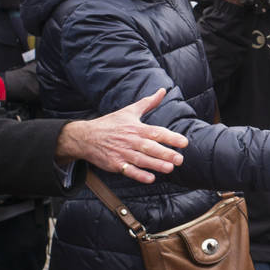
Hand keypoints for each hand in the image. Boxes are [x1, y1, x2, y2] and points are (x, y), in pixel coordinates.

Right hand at [57, 88, 188, 183]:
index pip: (156, 132)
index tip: (184, 142)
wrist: (85, 136)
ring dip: (155, 164)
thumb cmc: (110, 124)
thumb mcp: (129, 111)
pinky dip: (139, 175)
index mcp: (136, 128)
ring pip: (141, 160)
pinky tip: (150, 179)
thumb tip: (162, 90)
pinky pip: (128, 170)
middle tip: (180, 159)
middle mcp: (131, 140)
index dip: (171, 137)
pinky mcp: (115, 164)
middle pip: (150, 147)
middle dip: (165, 153)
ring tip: (169, 168)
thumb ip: (148, 103)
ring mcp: (122, 153)